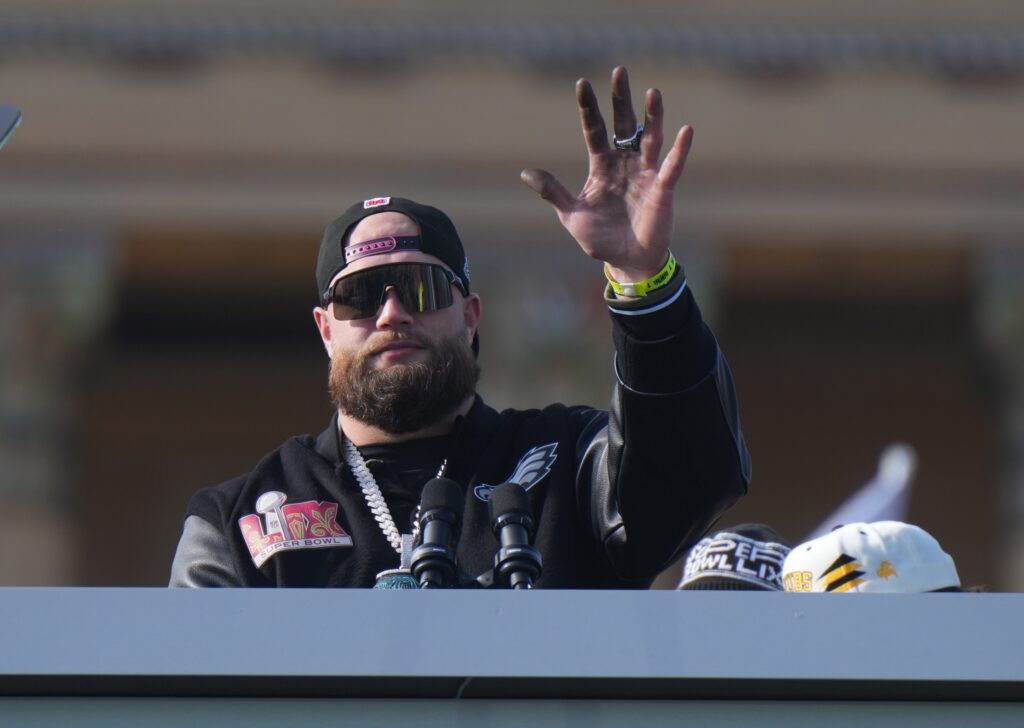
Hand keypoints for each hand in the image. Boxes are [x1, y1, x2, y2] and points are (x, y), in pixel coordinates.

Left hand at [521, 66, 692, 282]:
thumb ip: (554, 193)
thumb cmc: (600, 239)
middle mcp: (624, 163)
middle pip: (623, 124)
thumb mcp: (572, 216)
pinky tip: (685, 130)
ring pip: (649, 138)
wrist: (627, 262)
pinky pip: (672, 165)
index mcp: (601, 166)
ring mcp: (645, 173)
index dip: (588, 108)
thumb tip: (525, 172)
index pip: (593, 130)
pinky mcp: (662, 188)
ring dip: (652, 116)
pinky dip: (679, 149)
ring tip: (652, 92)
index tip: (582, 83)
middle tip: (620, 71)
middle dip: (621, 99)